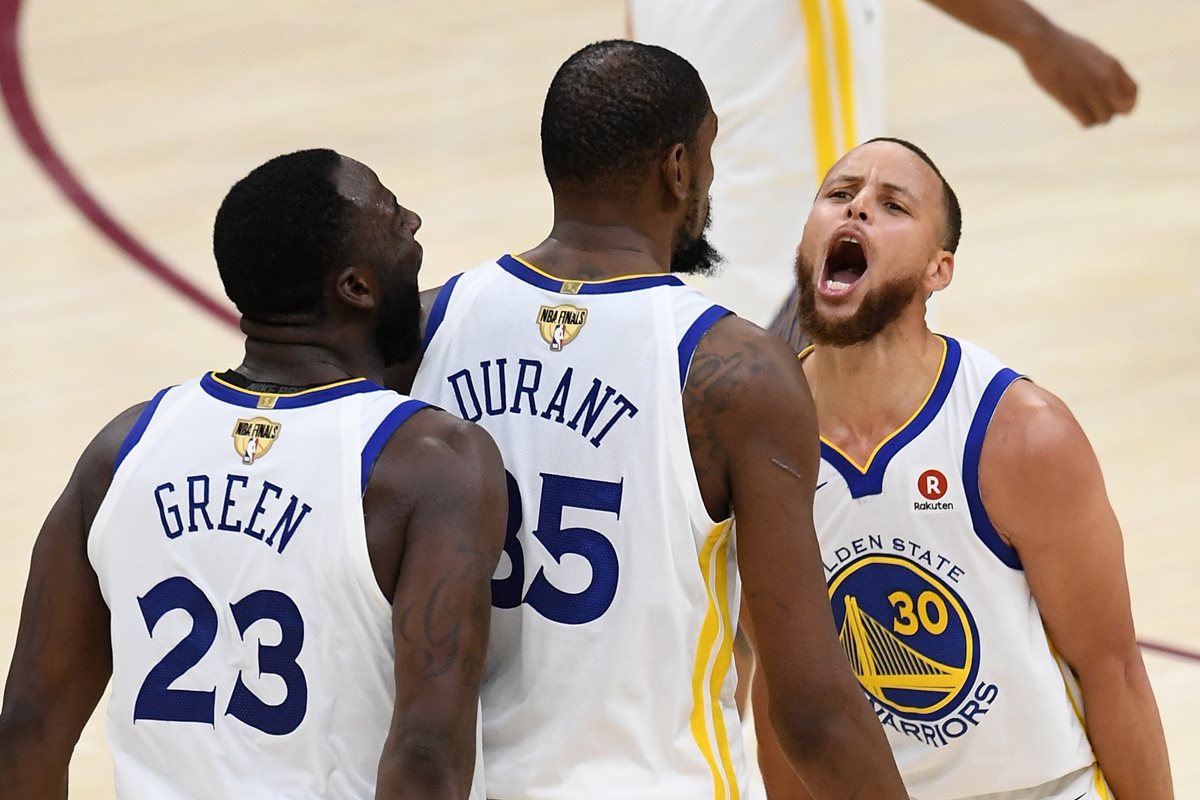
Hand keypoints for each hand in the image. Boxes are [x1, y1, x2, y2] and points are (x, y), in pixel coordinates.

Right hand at [1019, 26, 1137, 125]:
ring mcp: (1089, 90)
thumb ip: (1103, 69)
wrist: (1042, 42)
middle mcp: (1106, 79)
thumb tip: (1107, 85)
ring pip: (1105, 118)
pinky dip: (1085, 122)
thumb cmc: (1063, 47)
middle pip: (1123, 109)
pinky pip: (1087, 122)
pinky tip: (1076, 113)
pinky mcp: (1071, 99)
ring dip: (1096, 118)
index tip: (1115, 104)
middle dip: (1113, 112)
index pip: (1133, 92)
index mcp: (1113, 66)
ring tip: (1084, 110)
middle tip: (1098, 108)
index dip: (1127, 102)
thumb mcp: (1092, 54)